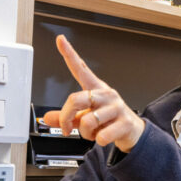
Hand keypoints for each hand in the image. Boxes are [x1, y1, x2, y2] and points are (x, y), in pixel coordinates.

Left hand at [41, 35, 144, 152]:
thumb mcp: (84, 117)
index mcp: (95, 89)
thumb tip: (47, 118)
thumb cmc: (108, 120)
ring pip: (87, 122)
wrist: (133, 132)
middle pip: (76, 99)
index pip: (80, 68)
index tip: (60, 40)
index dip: (69, 54)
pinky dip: (98, 141)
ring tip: (94, 132)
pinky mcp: (124, 123)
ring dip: (85, 134)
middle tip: (66, 128)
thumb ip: (66, 117)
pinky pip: (101, 136)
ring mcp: (116, 108)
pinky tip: (105, 137)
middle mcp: (105, 95)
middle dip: (66, 118)